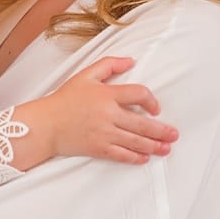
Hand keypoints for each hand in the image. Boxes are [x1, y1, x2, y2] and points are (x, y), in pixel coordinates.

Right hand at [18, 56, 177, 164]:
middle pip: (142, 124)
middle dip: (161, 131)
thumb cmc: (64, 99)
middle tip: (174, 135)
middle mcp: (108, 114)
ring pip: (135, 141)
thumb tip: (131, 61)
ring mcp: (103, 133)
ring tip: (166, 149)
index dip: (151, 101)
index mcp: (106, 94)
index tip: (156, 109)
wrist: (45, 124)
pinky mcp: (97, 148)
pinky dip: (134, 157)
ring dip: (153, 146)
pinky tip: (144, 158)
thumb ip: (109, 64)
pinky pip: (121, 155)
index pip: (138, 94)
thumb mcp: (85, 75)